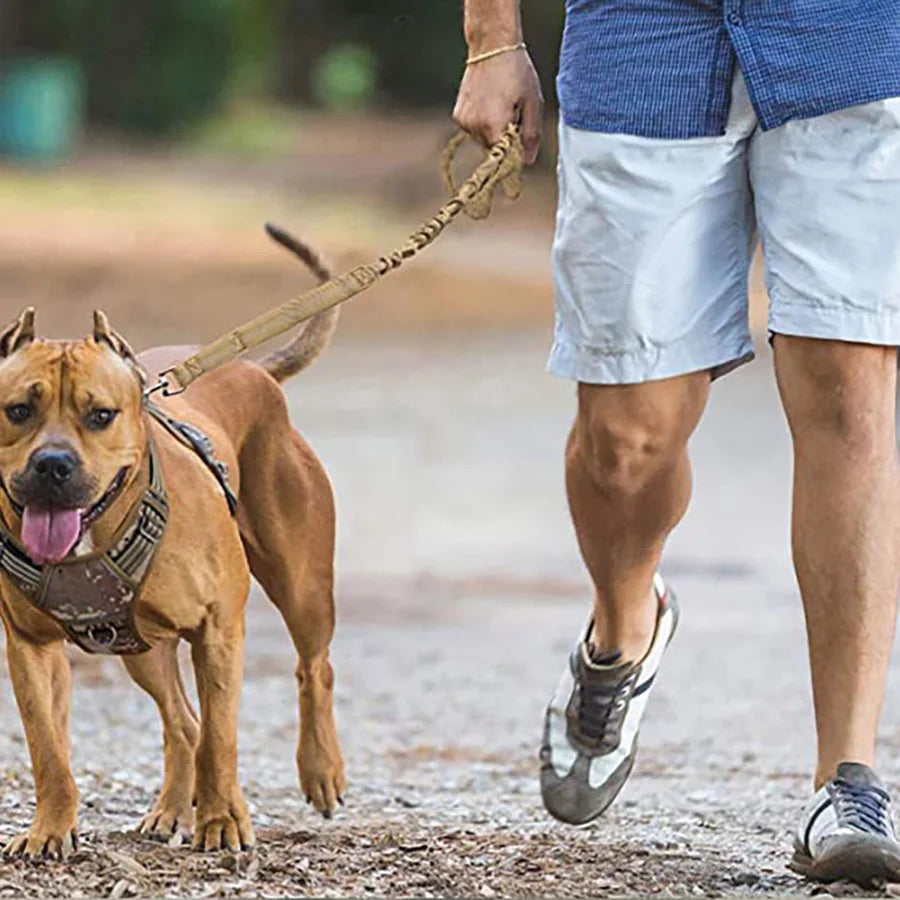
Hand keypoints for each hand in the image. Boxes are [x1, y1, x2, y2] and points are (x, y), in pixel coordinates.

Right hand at [452, 49, 543, 164]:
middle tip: (514, 114)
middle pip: (493, 150)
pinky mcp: (458, 115)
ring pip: (483, 141)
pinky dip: (483, 123)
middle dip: (505, 139)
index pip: (505, 158)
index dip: (515, 152)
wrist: (492, 45)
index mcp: (494, 126)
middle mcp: (475, 127)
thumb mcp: (533, 103)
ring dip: (494, 132)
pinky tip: (489, 104)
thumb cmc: (516, 71)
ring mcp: (464, 122)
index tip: (522, 139)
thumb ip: (531, 135)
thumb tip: (528, 161)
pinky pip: (474, 130)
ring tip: (501, 106)